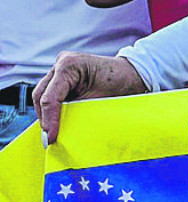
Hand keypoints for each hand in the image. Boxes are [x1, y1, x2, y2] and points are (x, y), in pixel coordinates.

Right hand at [34, 52, 149, 143]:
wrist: (133, 75)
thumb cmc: (122, 84)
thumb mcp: (98, 100)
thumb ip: (76, 113)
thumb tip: (60, 132)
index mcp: (70, 65)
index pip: (51, 97)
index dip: (49, 120)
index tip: (50, 138)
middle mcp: (62, 62)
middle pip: (41, 95)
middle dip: (44, 118)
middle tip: (49, 139)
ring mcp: (60, 67)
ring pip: (42, 94)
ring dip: (46, 113)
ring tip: (52, 132)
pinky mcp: (62, 75)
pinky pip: (51, 93)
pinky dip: (52, 108)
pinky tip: (56, 122)